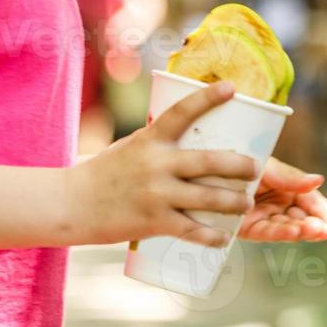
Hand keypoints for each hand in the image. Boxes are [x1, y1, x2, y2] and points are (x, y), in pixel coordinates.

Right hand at [67, 81, 258, 248]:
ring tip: (246, 203)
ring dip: (233, 202)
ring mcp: (156, 194)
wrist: (70, 204)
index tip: (231, 87)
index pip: (183, 112)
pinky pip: (190, 229)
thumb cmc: (104, 172)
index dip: (208, 98)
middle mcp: (157, 164)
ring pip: (207, 197)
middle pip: (209, 161)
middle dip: (239, 165)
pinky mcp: (152, 221)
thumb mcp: (131, 147)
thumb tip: (186, 128)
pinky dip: (210, 235)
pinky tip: (223, 238)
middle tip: (256, 168)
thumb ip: (159, 141)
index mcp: (151, 140)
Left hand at [237, 157, 326, 242]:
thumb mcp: (269, 166)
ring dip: (304, 231)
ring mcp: (263, 217)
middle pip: (304, 218)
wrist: (204, 169)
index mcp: (287, 187)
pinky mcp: (246, 228)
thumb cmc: (239, 161)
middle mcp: (277, 204)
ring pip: (288, 227)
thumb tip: (320, 180)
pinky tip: (296, 232)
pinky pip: (267, 232)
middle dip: (318, 226)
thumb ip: (291, 178)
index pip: (313, 203)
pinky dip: (282, 232)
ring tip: (317, 231)